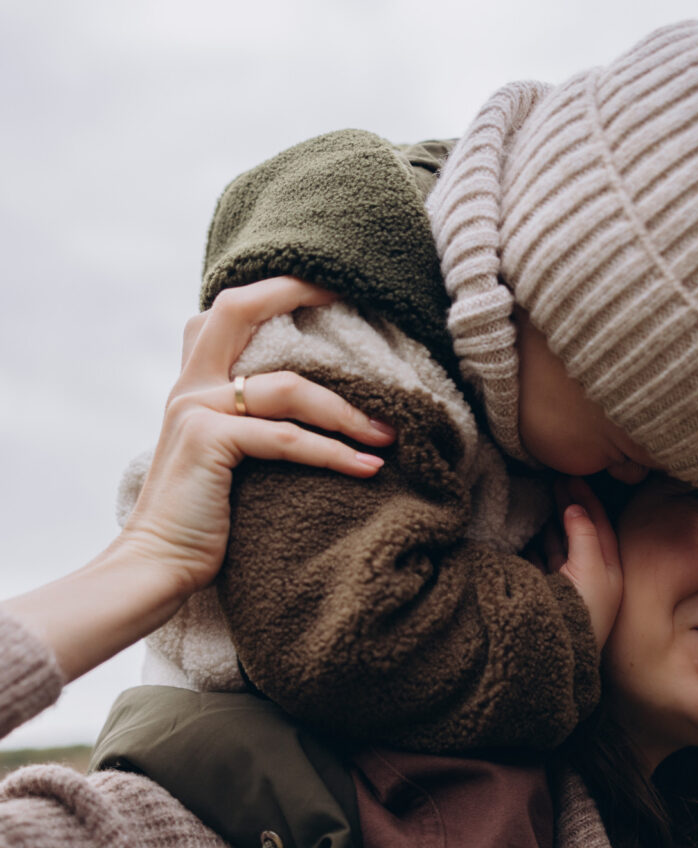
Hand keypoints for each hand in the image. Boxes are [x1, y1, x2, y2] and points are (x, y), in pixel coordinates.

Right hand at [3, 276, 395, 683]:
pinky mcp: (209, 442)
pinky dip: (334, 453)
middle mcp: (190, 386)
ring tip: (390, 433)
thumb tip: (314, 413)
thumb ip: (251, 425)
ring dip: (346, 411)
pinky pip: (287, 439)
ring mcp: (196, 410)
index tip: (325, 284)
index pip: (228, 313)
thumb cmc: (202, 519)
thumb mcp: (225, 458)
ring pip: (287, 389)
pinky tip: (368, 467)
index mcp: (193, 384)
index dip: (273, 289)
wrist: (157, 563)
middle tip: (354, 297)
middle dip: (296, 293)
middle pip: (240, 311)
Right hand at [553, 478, 622, 648]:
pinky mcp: (545, 593)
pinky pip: (541, 560)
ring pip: (561, 545)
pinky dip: (536, 544)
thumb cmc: (583, 610)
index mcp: (609, 570)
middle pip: (582, 532)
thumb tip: (574, 507)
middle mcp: (590, 576)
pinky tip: (530, 531)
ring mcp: (567, 585)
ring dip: (553, 522)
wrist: (558, 651)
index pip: (601, 525)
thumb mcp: (591, 567)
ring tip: (544, 499)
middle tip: (557, 480)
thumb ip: (584, 534)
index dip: (588, 499)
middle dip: (571, 505)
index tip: (573, 477)